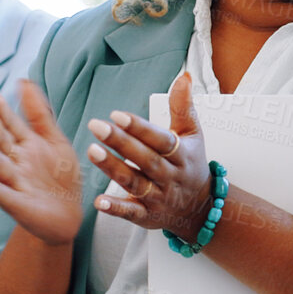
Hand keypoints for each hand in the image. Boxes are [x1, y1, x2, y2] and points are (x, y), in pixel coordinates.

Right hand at [0, 80, 83, 245]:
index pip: (10, 124)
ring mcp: (14, 183)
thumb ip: (40, 114)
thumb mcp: (55, 141)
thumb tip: (24, 81)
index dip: (1, 110)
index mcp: (24, 146)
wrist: (67, 216)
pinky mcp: (16, 204)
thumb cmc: (59, 177)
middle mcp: (15, 162)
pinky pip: (0, 193)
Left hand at [86, 71, 212, 240]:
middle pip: (145, 159)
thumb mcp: (192, 134)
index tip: (117, 114)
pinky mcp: (147, 216)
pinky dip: (116, 208)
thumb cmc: (191, 164)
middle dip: (121, 143)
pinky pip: (131, 213)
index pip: (160, 139)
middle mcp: (170, 176)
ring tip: (92, 151)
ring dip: (113, 169)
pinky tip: (99, 201)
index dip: (139, 127)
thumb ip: (182, 107)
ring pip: (135, 183)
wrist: (200, 208)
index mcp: (181, 154)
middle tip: (97, 126)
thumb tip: (183, 77)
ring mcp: (159, 198)